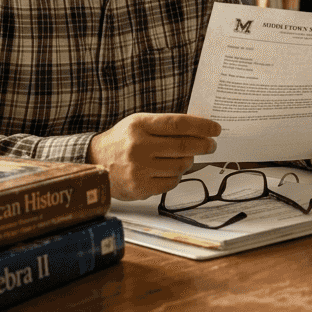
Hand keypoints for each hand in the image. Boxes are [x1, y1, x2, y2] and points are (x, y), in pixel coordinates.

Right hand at [87, 113, 220, 200]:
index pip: (178, 124)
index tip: (215, 129)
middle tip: (211, 145)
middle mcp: (138, 147)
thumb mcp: (139, 123)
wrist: (95, 162)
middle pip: (184, 146)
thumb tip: (199, 129)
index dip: (201, 126)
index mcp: (139, 125)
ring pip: (180, 166)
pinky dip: (176, 176)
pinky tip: (170, 170)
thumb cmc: (122, 140)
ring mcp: (139, 169)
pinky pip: (171, 182)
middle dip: (204, 145)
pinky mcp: (140, 187)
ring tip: (184, 157)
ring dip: (188, 162)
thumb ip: (165, 125)